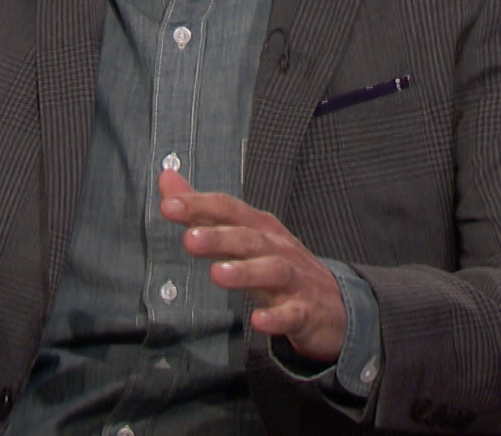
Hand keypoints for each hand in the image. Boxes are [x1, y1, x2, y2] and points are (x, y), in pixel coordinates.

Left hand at [159, 169, 345, 362]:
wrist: (334, 306)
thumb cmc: (280, 265)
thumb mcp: (244, 234)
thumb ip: (203, 210)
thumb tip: (167, 179)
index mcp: (259, 228)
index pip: (229, 210)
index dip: (200, 205)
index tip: (168, 205)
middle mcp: (277, 248)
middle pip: (248, 238)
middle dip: (219, 237)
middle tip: (188, 238)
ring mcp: (294, 279)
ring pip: (272, 270)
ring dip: (245, 271)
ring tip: (217, 274)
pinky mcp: (305, 312)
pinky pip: (292, 314)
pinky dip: (276, 317)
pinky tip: (258, 321)